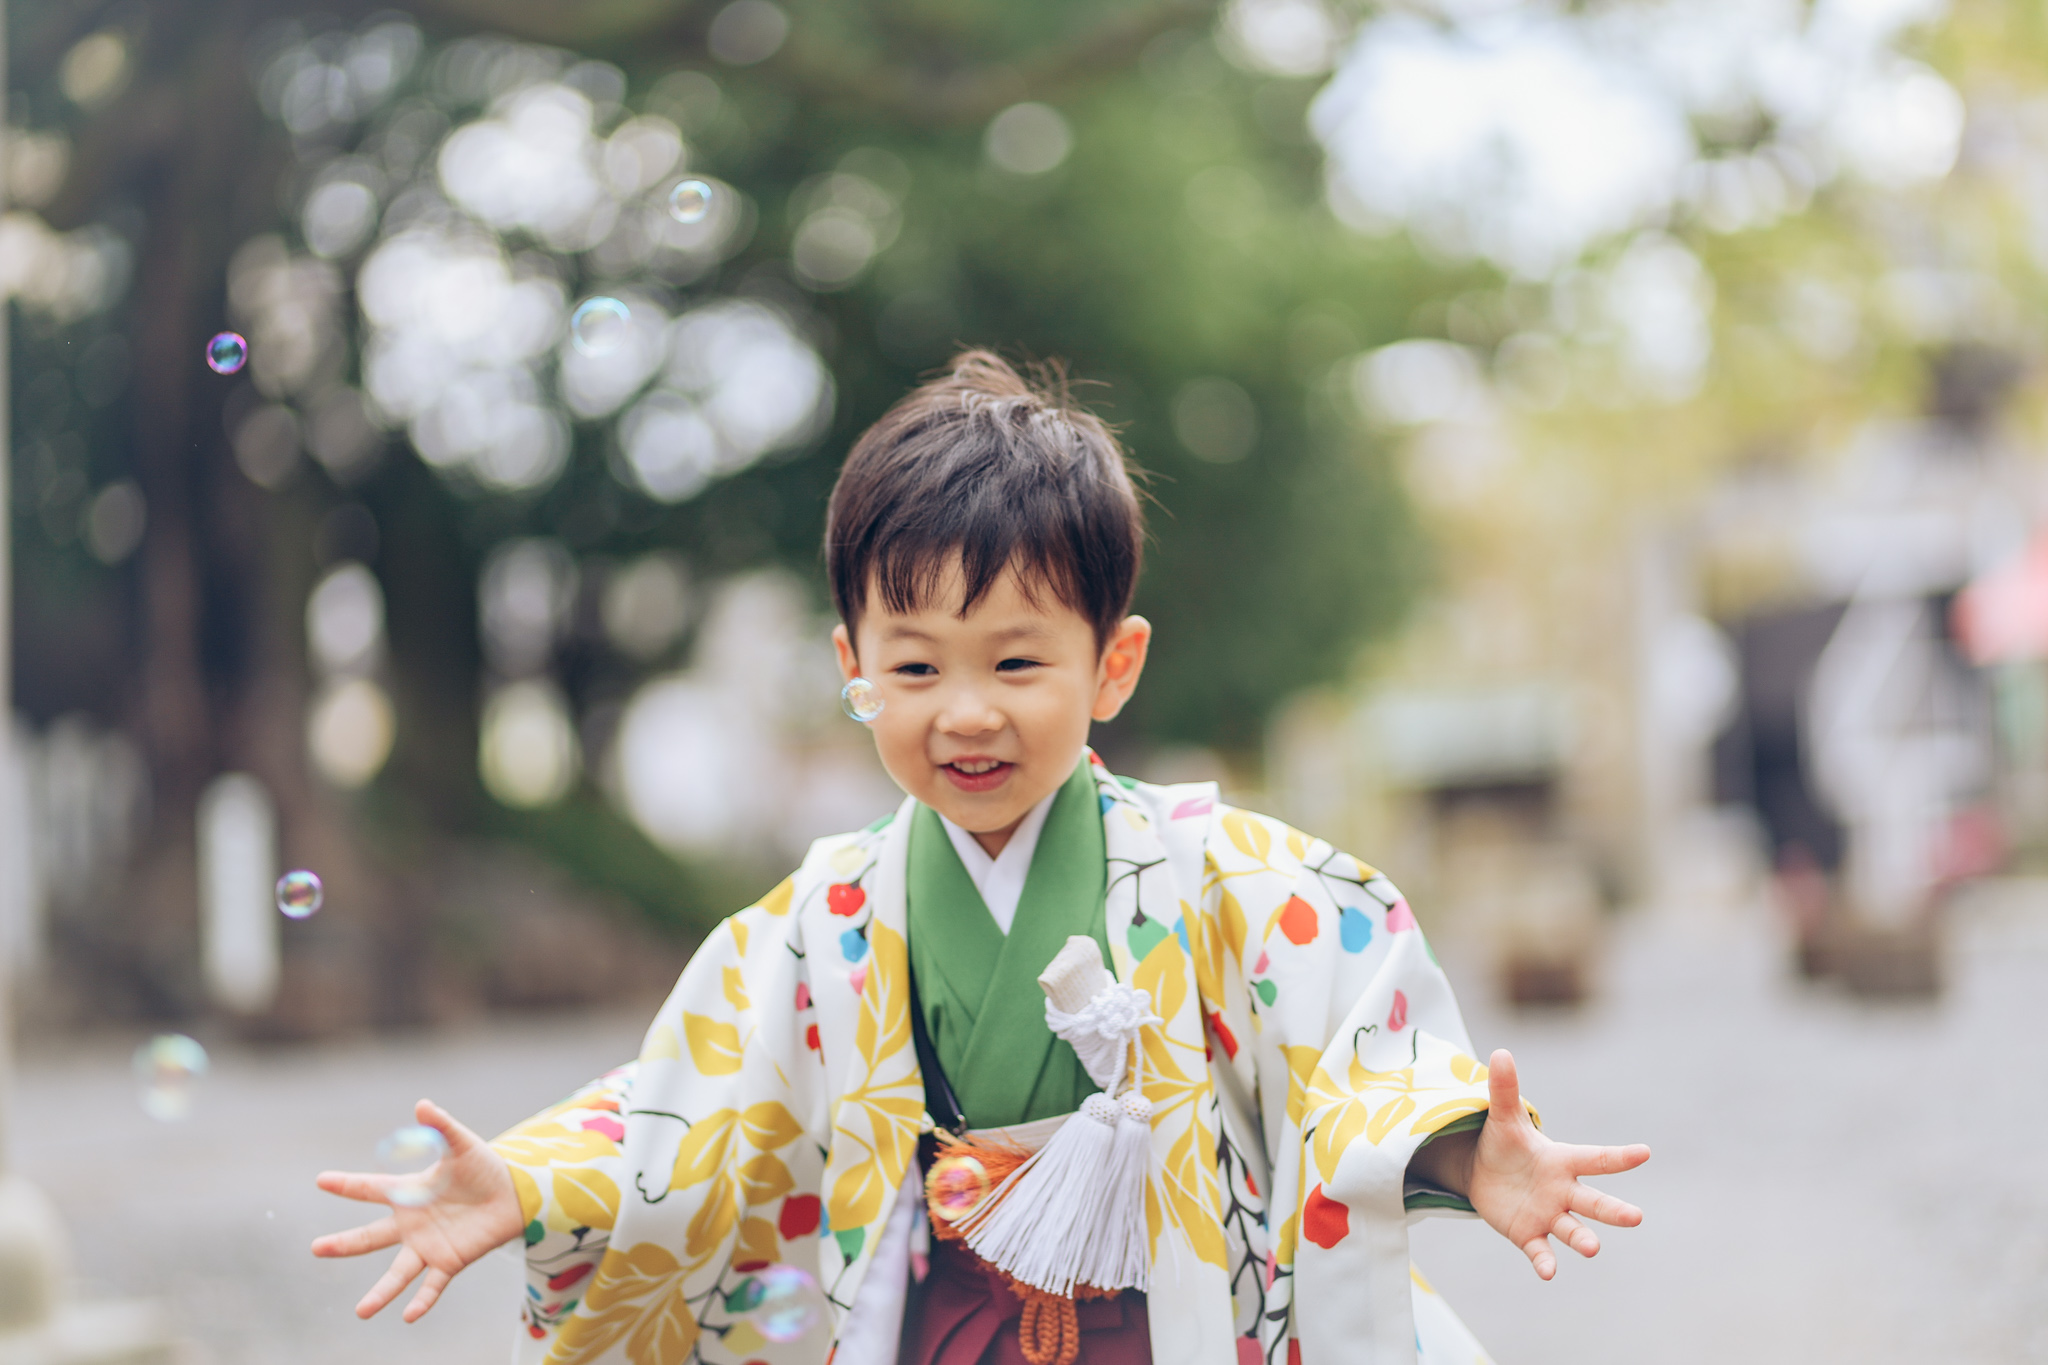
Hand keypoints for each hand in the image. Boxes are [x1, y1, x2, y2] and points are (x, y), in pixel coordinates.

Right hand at [311, 1099, 525, 1321]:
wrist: (513, 1193)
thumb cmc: (482, 1167)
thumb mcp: (461, 1144)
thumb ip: (440, 1127)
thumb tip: (422, 1104)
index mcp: (408, 1194)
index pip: (371, 1189)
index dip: (347, 1184)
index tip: (321, 1179)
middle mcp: (410, 1224)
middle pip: (370, 1237)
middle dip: (344, 1244)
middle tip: (316, 1249)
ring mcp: (427, 1246)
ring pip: (397, 1273)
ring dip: (380, 1293)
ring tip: (361, 1311)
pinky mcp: (449, 1262)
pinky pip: (432, 1285)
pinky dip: (422, 1300)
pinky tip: (409, 1316)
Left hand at [1465, 1049, 1649, 1279]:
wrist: (1483, 1174)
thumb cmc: (1504, 1144)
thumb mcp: (1502, 1117)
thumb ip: (1505, 1089)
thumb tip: (1499, 1052)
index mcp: (1563, 1160)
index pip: (1596, 1158)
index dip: (1619, 1156)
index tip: (1645, 1151)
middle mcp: (1563, 1191)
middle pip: (1594, 1201)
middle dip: (1614, 1210)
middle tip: (1636, 1218)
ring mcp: (1548, 1215)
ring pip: (1572, 1229)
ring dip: (1583, 1238)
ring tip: (1593, 1248)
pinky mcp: (1529, 1234)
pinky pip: (1540, 1251)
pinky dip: (1545, 1261)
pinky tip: (1548, 1272)